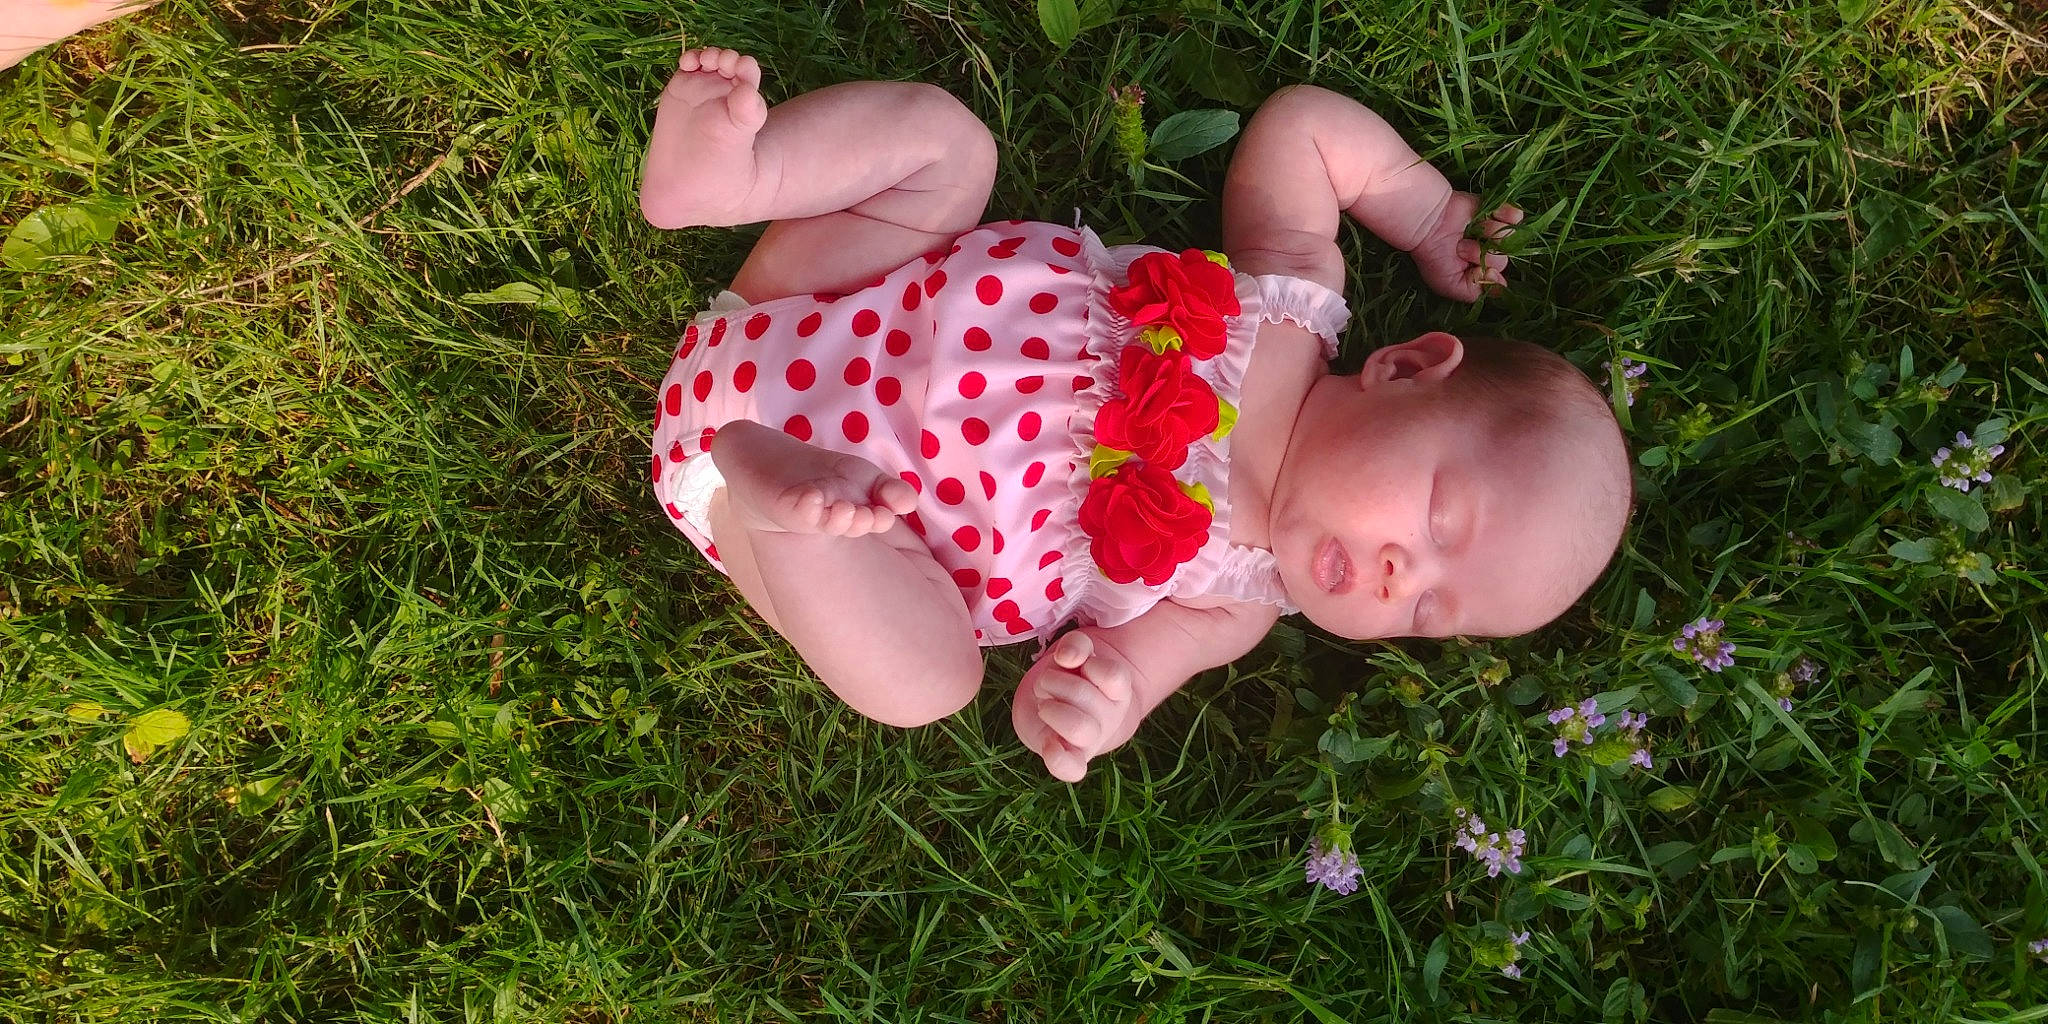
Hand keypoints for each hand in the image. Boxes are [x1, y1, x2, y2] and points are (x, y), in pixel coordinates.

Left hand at [1012, 630, 1137, 782]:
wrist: (1058, 708)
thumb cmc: (1071, 677)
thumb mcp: (1075, 652)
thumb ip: (1076, 645)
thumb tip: (1069, 657)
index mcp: (1118, 689)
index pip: (1113, 675)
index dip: (1089, 664)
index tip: (1072, 662)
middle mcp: (1111, 717)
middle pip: (1083, 695)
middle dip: (1053, 681)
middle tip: (1047, 683)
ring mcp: (1093, 741)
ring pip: (1078, 727)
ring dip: (1051, 708)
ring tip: (1045, 705)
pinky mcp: (1073, 760)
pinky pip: (1071, 769)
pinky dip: (1057, 758)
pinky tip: (1048, 743)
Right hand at [1407, 193, 1521, 301]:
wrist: (1428, 224)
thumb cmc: (1433, 256)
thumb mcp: (1449, 284)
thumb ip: (1474, 293)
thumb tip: (1501, 287)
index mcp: (1479, 271)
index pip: (1498, 280)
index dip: (1489, 277)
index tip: (1474, 270)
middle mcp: (1489, 253)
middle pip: (1504, 260)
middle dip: (1482, 255)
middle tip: (1461, 248)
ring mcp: (1494, 232)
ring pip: (1510, 239)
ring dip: (1488, 235)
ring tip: (1468, 232)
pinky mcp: (1497, 212)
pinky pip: (1516, 216)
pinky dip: (1508, 216)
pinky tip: (1492, 217)